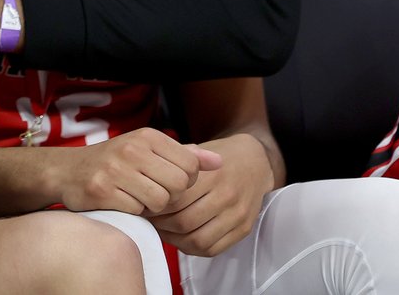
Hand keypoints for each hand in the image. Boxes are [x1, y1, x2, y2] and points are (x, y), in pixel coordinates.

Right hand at [51, 128, 222, 215]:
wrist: (67, 171)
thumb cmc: (114, 162)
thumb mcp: (148, 150)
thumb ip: (183, 155)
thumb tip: (219, 162)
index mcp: (146, 136)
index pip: (190, 165)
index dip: (185, 180)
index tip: (167, 180)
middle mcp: (132, 149)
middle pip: (179, 185)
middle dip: (171, 196)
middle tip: (154, 193)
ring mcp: (115, 170)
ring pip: (161, 201)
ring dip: (153, 207)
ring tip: (139, 198)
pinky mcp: (103, 192)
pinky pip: (138, 211)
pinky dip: (135, 212)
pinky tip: (123, 202)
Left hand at [147, 133, 274, 256]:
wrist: (255, 160)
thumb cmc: (219, 155)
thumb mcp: (196, 150)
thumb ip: (172, 164)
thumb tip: (143, 183)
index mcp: (212, 174)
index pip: (175, 199)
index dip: (156, 206)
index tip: (145, 204)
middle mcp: (227, 195)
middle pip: (184, 222)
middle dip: (162, 224)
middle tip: (150, 219)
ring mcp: (237, 215)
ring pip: (198, 240)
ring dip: (175, 239)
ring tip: (164, 229)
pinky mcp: (244, 229)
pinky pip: (213, 249)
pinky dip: (192, 247)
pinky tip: (181, 236)